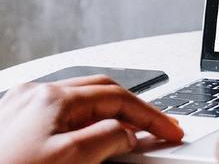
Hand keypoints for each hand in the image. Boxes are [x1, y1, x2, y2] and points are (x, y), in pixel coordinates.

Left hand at [0, 75, 184, 163]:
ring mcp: (22, 109)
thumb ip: (107, 138)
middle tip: (158, 130)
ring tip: (131, 135)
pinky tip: (93, 139)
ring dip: (111, 115)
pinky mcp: (13, 126)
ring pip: (81, 103)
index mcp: (52, 98)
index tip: (171, 131)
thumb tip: (128, 132)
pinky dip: (87, 124)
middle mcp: (36, 96)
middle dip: (134, 109)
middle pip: (101, 92)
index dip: (150, 116)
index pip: (117, 98)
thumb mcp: (70, 160)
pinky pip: (62, 116)